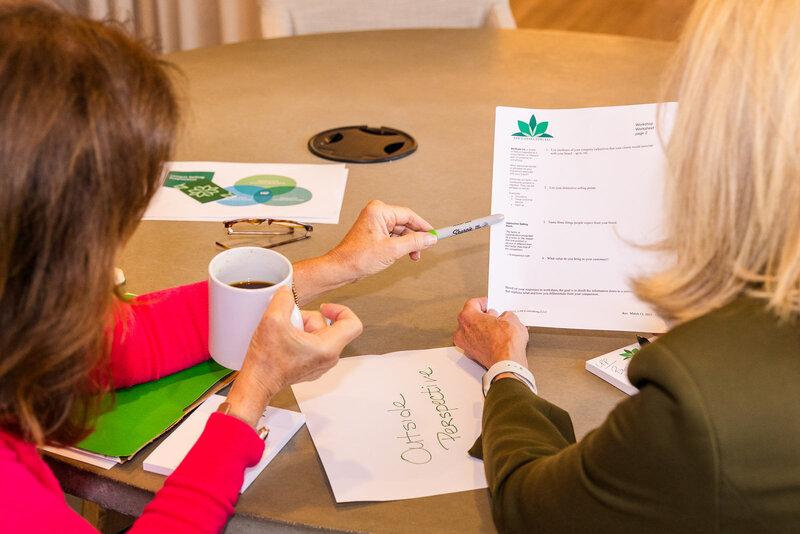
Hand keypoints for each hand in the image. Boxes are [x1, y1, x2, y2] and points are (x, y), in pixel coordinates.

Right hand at [224, 286, 362, 427]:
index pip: (353, 324)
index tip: (325, 307)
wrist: (256, 382)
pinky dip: (300, 339)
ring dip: (303, 328)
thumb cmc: (266, 362)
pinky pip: (312, 346)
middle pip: (328, 327)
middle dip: (309, 319)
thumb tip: (287, 292)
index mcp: (327, 348)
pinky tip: (285, 340)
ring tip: (286, 331)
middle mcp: (328, 359)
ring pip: (319, 336)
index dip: (340, 309)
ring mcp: (320, 365)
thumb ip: (283, 299)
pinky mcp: (310, 367)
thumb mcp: (273, 319)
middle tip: (291, 321)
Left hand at [292, 200, 436, 304]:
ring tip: (414, 255)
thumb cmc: (356, 258)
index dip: (423, 226)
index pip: (408, 215)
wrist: (341, 269)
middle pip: (405, 223)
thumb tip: (430, 238)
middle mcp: (376, 214)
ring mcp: (374, 224)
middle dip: (416, 237)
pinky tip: (404, 255)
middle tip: (426, 248)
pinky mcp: (374, 234)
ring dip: (409, 244)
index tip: (435, 234)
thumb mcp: (392, 250)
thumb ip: (414, 242)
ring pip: (400, 231)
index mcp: (378, 211)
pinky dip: (401, 246)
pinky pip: (393, 237)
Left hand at [453, 297, 528, 369]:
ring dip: (485, 329)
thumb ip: (505, 315)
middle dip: (484, 316)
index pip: (473, 303)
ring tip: (499, 328)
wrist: (508, 363)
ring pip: (474, 332)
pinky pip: (478, 343)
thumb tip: (505, 317)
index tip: (491, 303)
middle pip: (471, 318)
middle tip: (496, 315)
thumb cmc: (506, 342)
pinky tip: (497, 340)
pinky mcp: (473, 355)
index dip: (484, 302)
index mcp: (467, 317)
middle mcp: (462, 331)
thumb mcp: (511, 318)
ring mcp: (466, 345)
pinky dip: (486, 341)